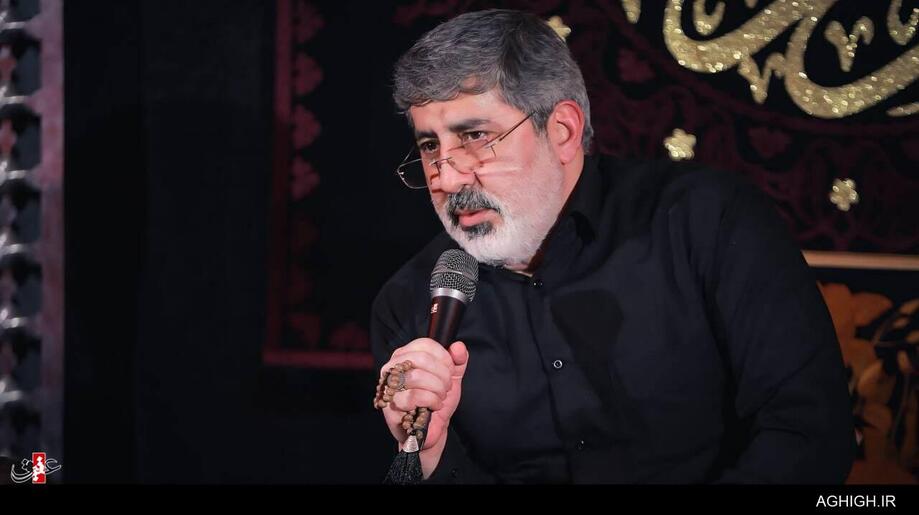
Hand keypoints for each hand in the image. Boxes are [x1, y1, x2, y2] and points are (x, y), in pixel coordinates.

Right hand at [379, 338, 468, 474]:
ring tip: (440, 397)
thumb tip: (458, 347)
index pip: (424, 344)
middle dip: (442, 375)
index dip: (443, 357)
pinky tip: (434, 406)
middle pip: (421, 359)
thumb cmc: (437, 400)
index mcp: (405, 356)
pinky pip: (414, 396)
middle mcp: (392, 367)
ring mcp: (388, 386)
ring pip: (417, 377)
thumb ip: (457, 360)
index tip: (450, 370)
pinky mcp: (389, 405)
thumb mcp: (451, 377)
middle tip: (446, 387)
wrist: (432, 430)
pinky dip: (431, 401)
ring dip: (437, 389)